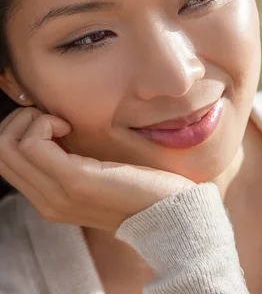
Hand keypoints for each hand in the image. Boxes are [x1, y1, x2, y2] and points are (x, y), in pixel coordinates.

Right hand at [0, 107, 197, 230]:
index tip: (56, 123)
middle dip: (20, 122)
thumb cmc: (146, 188)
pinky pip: (33, 144)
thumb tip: (60, 129)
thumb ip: (77, 163)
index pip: (6, 162)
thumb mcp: (103, 175)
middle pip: (1, 151)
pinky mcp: (75, 181)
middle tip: (55, 118)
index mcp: (50, 200)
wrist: (173, 213)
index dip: (21, 131)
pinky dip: (45, 124)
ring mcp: (57, 194)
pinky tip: (69, 126)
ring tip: (62, 122)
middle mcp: (46, 201)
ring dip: (31, 120)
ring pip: (8, 145)